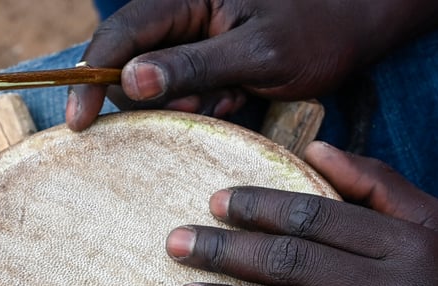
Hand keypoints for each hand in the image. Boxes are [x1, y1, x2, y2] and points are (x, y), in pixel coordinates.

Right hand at [67, 0, 411, 129]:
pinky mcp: (210, 56)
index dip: (90, 78)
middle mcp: (182, 11)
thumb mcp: (258, 53)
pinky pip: (190, 90)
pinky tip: (243, 96)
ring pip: (162, 83)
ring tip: (238, 96)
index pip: (120, 36)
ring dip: (193, 103)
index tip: (79, 122)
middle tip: (210, 103)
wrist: (359, 25)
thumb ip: (192, 66)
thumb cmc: (318, 30)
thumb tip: (129, 82)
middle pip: (133, 63)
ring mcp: (196, 34)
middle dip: (160, 97)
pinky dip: (212, 103)